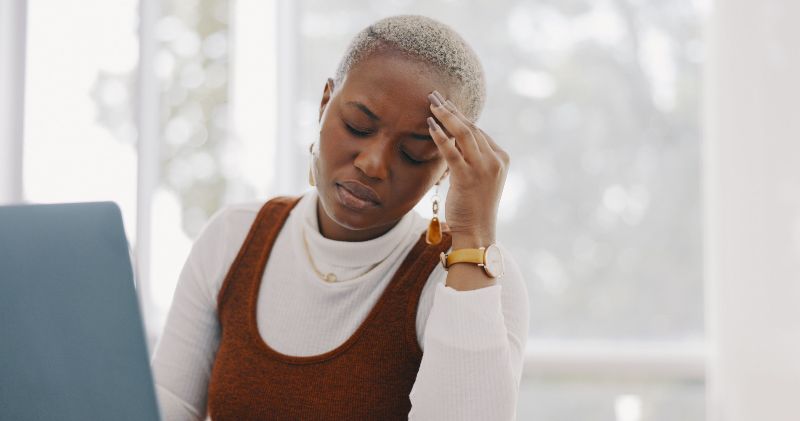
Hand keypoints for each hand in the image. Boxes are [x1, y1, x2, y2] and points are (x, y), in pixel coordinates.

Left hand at [427, 90, 509, 247]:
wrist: (478, 232)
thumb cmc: (475, 208)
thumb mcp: (479, 179)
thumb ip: (472, 159)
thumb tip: (453, 141)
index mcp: (501, 158)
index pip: (479, 131)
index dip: (460, 115)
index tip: (445, 104)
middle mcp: (495, 160)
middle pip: (471, 127)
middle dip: (452, 110)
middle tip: (435, 96)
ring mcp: (483, 168)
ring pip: (464, 134)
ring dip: (446, 116)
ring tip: (431, 104)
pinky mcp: (468, 177)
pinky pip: (452, 151)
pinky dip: (441, 137)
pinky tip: (430, 125)